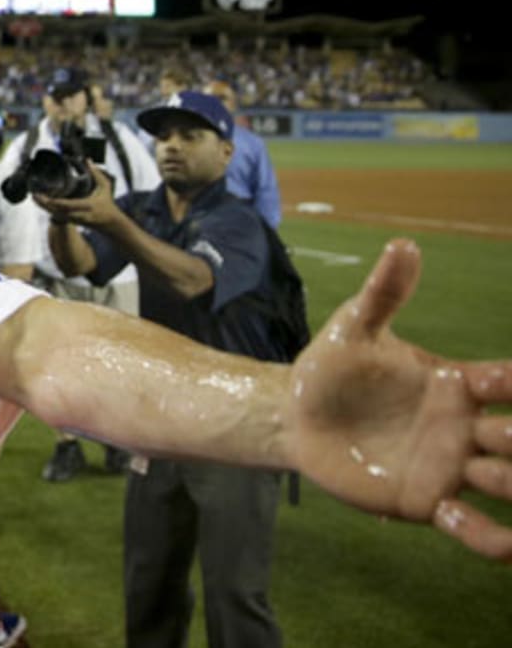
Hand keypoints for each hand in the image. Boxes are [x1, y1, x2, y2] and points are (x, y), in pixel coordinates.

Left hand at [32, 161, 119, 229]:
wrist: (110, 223)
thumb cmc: (107, 203)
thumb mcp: (105, 187)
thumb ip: (96, 173)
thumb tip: (88, 160)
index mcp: (88, 206)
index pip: (70, 205)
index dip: (57, 202)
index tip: (47, 197)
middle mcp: (79, 214)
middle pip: (59, 211)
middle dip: (45, 205)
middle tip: (35, 195)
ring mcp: (75, 219)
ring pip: (56, 215)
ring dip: (45, 207)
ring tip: (35, 197)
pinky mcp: (72, 221)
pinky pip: (57, 216)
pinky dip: (49, 209)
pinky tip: (41, 202)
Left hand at [289, 239, 511, 560]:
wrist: (294, 416)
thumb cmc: (330, 368)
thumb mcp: (354, 328)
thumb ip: (383, 293)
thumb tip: (403, 245)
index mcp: (459, 383)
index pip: (509, 382)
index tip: (501, 380)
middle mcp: (466, 427)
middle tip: (508, 436)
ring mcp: (450, 467)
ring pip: (506, 483)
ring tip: (497, 477)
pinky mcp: (425, 501)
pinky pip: (471, 529)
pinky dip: (491, 539)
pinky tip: (491, 536)